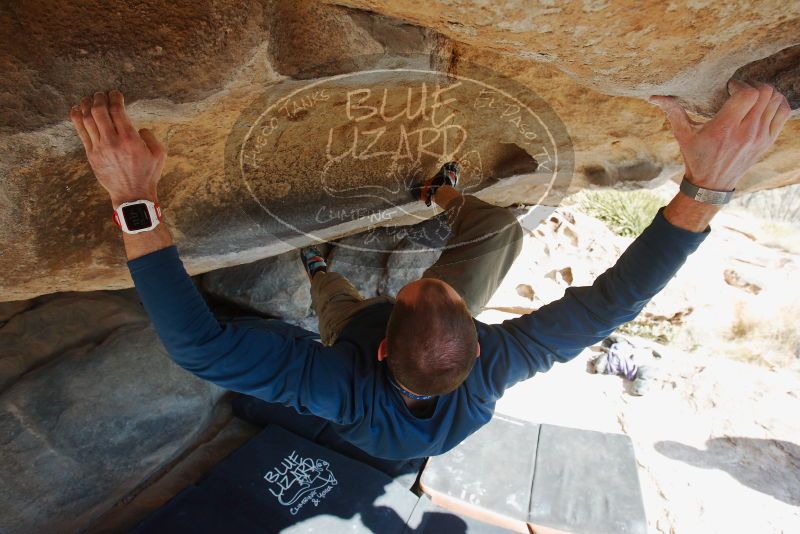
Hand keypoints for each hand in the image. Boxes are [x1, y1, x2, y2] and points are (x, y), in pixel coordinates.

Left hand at [69, 90, 164, 207]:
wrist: (132, 195)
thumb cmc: (147, 174)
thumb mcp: (159, 154)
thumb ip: (151, 136)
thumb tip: (138, 127)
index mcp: (130, 139)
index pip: (117, 110)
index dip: (114, 97)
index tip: (115, 93)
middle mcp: (113, 141)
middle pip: (99, 111)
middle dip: (99, 98)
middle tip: (101, 94)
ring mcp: (99, 148)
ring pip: (86, 119)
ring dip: (86, 105)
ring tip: (89, 99)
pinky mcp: (91, 154)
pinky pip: (80, 132)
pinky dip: (76, 118)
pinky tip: (76, 110)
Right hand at [650, 80, 790, 190]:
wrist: (712, 184)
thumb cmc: (695, 157)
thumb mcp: (682, 136)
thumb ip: (673, 112)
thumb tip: (655, 97)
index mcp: (724, 128)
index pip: (747, 94)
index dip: (740, 84)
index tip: (729, 88)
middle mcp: (746, 132)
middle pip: (765, 93)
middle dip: (753, 86)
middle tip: (740, 90)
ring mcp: (760, 136)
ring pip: (776, 100)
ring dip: (766, 93)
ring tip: (751, 97)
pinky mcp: (768, 140)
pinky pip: (783, 112)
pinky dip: (777, 103)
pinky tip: (762, 105)